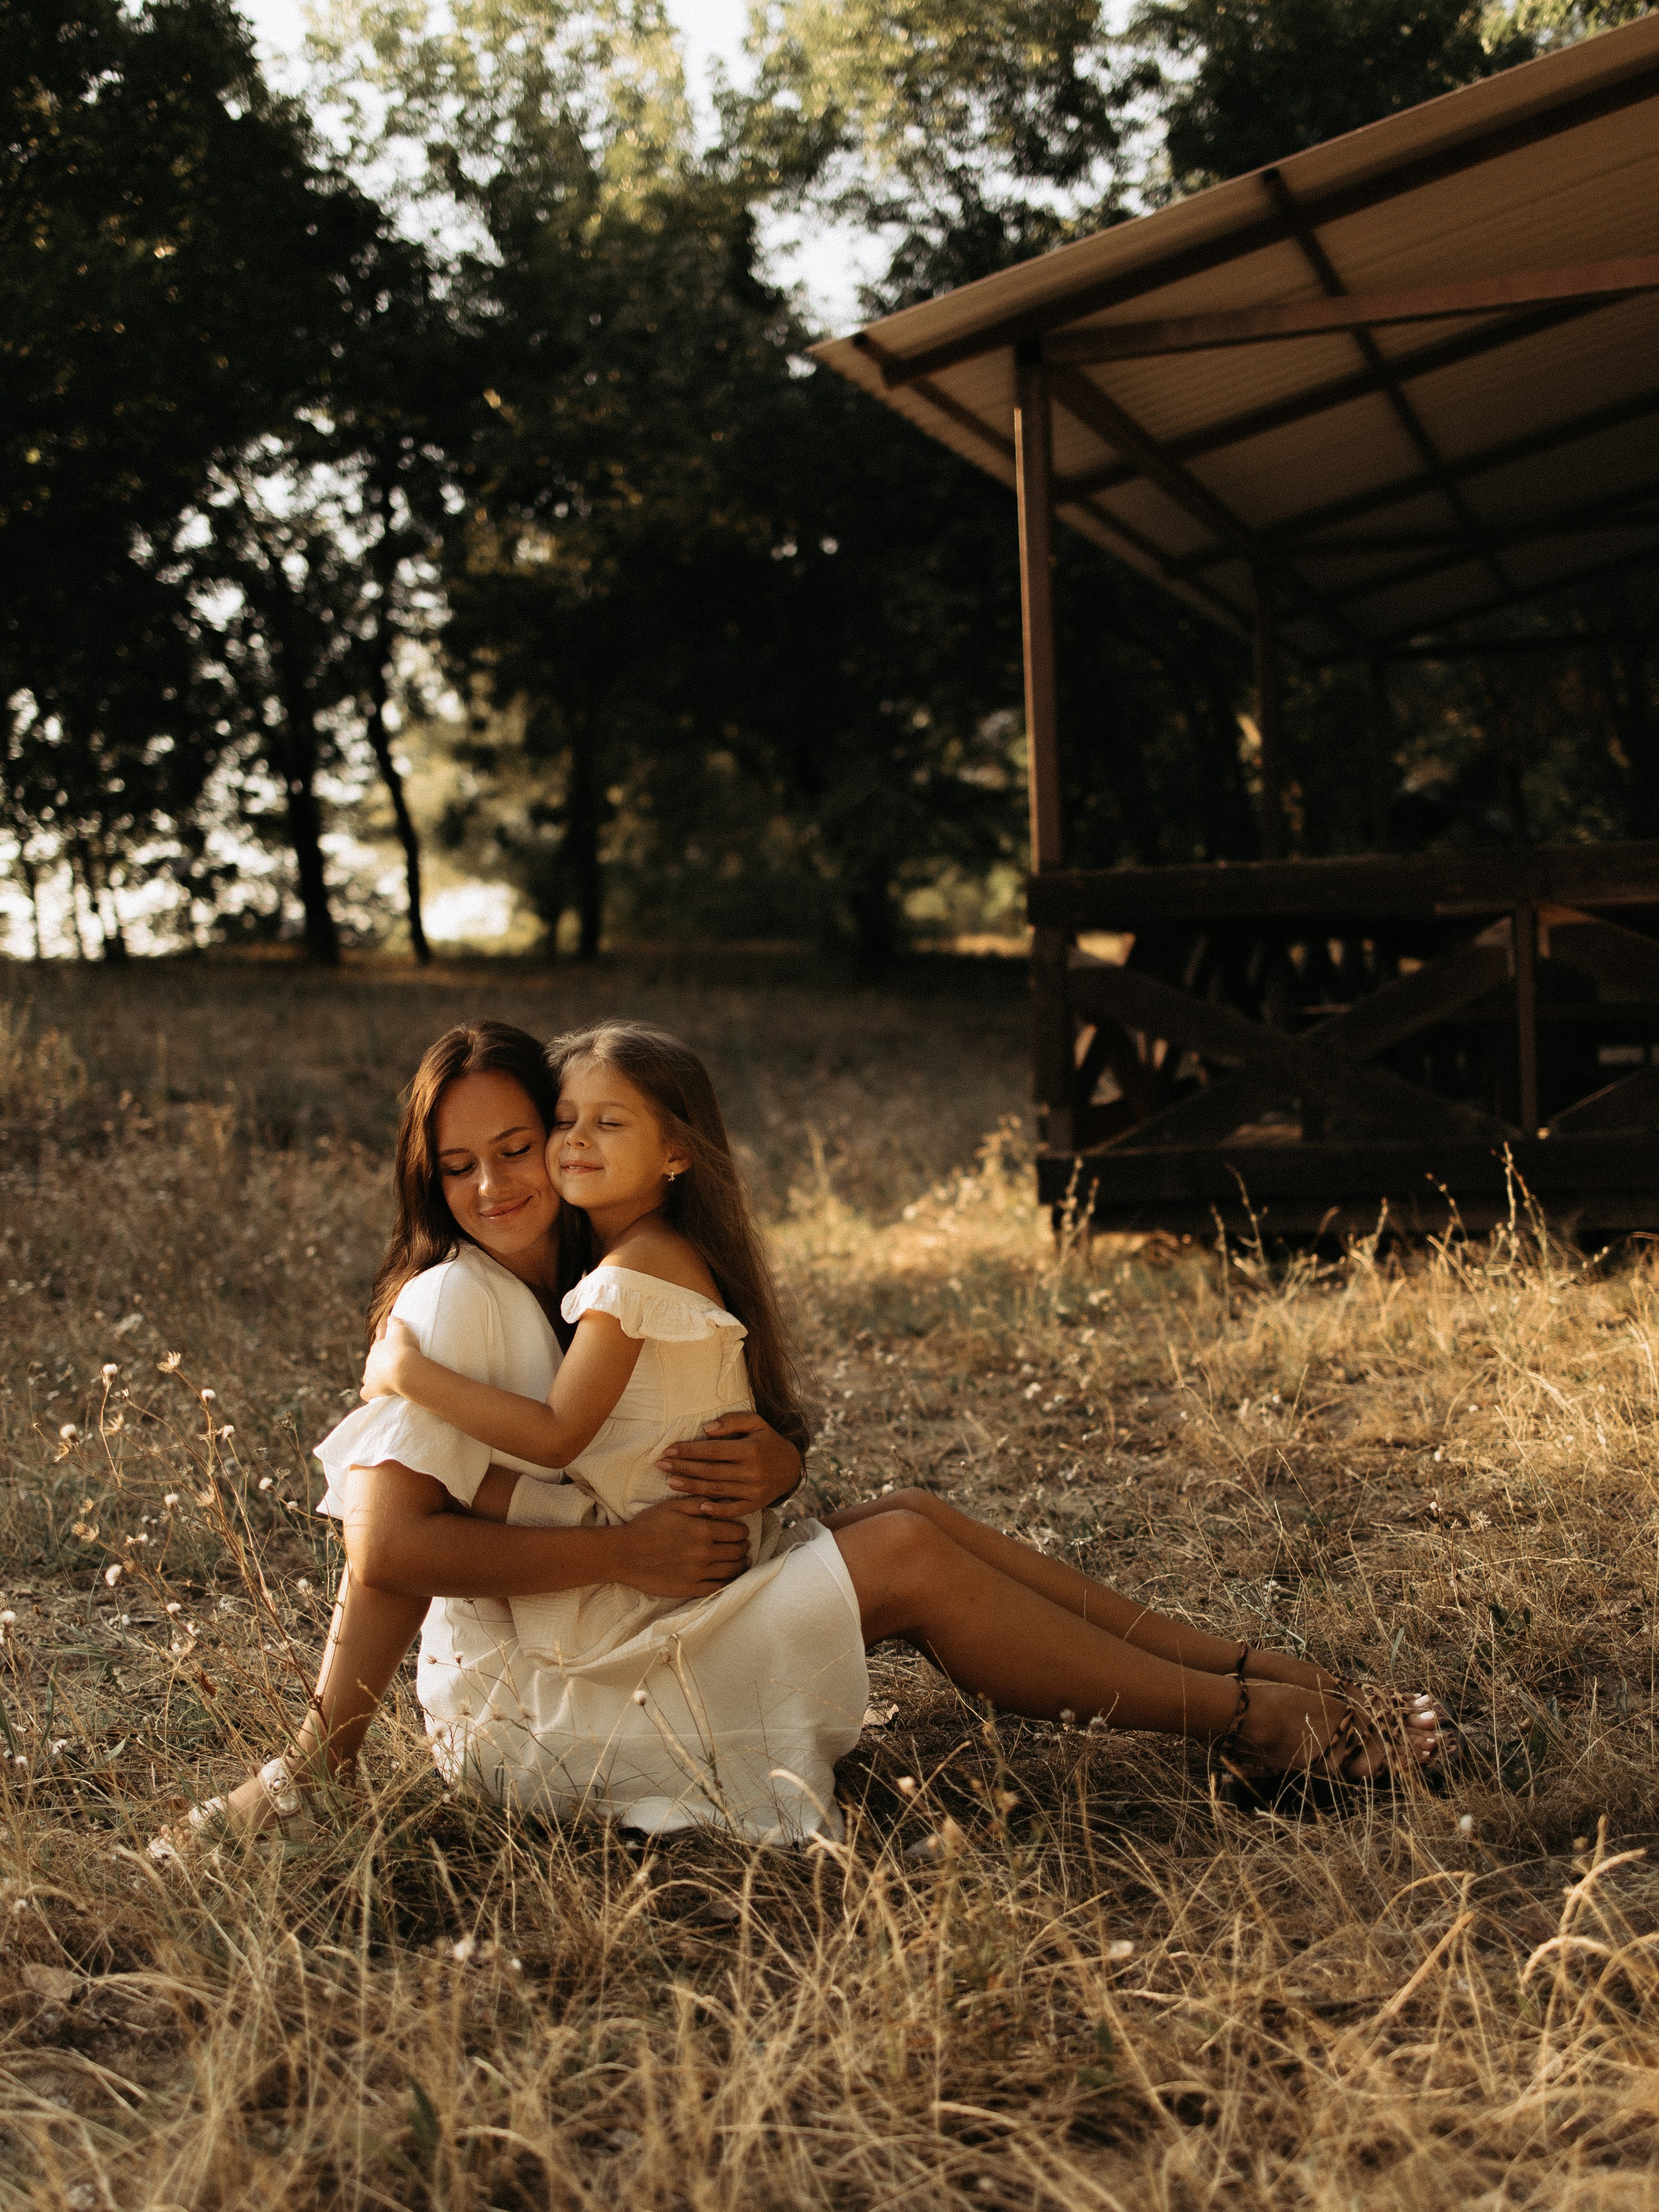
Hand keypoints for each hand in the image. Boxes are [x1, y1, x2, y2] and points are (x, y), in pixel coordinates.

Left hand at [360, 1315, 419, 1402]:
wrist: (404, 1369)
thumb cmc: (405, 1349)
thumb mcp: (403, 1331)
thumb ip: (397, 1323)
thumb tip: (390, 1316)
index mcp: (378, 1347)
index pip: (378, 1345)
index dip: (384, 1346)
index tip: (390, 1347)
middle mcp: (371, 1361)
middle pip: (373, 1362)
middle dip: (381, 1364)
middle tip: (394, 1367)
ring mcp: (370, 1376)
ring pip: (368, 1377)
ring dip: (374, 1378)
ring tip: (385, 1381)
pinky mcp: (371, 1389)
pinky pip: (366, 1393)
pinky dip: (369, 1394)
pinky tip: (373, 1396)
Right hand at [611, 1495, 751, 1598]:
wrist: (624, 1553)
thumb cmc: (647, 1526)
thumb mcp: (672, 1505)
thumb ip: (699, 1502)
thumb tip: (721, 1502)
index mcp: (703, 1530)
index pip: (738, 1531)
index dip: (741, 1530)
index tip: (739, 1531)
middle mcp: (705, 1552)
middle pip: (738, 1551)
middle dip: (742, 1546)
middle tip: (741, 1545)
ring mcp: (698, 1573)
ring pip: (732, 1570)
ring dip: (739, 1564)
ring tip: (740, 1561)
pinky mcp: (690, 1589)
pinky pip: (718, 1588)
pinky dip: (728, 1582)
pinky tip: (728, 1577)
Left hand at [657, 1410, 802, 1512]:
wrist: (791, 1467)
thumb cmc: (767, 1441)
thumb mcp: (756, 1423)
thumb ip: (733, 1421)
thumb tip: (706, 1428)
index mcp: (751, 1449)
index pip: (713, 1450)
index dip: (689, 1450)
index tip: (668, 1450)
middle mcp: (752, 1471)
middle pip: (710, 1470)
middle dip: (683, 1467)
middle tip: (661, 1465)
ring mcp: (754, 1490)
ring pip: (716, 1489)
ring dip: (691, 1487)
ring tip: (670, 1482)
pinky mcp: (755, 1504)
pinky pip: (733, 1510)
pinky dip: (716, 1510)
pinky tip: (698, 1507)